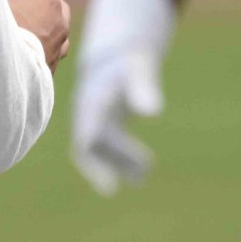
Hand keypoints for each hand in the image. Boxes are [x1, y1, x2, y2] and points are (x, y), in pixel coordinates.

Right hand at [7, 0, 70, 69]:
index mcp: (48, 2)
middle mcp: (59, 25)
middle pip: (58, 8)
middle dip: (42, 4)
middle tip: (26, 3)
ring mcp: (57, 50)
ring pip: (58, 36)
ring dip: (46, 30)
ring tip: (31, 30)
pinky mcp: (49, 71)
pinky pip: (49, 57)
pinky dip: (39, 51)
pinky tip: (25, 54)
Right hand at [71, 46, 162, 196]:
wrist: (115, 51)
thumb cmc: (129, 61)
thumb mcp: (137, 72)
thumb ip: (143, 89)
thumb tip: (153, 113)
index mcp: (90, 106)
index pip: (86, 142)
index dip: (94, 167)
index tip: (109, 189)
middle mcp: (87, 116)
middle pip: (95, 149)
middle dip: (113, 164)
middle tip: (142, 175)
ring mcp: (94, 120)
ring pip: (103, 150)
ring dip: (121, 163)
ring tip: (145, 173)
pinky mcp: (105, 123)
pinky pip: (110, 147)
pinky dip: (125, 159)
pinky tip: (144, 170)